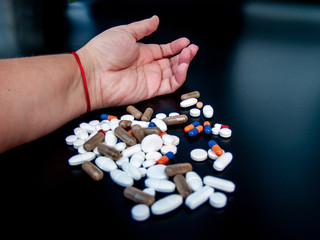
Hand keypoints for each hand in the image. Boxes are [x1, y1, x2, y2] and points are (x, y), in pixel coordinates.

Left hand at [77, 15, 197, 109]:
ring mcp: (150, 78)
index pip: (164, 50)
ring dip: (184, 65)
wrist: (94, 73)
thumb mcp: (125, 32)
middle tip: (191, 49)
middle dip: (184, 55)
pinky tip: (183, 67)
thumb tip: (155, 19)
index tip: (186, 42)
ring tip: (188, 55)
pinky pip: (170, 85)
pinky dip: (179, 77)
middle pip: (171, 62)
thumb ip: (143, 27)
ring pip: (173, 73)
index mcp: (142, 52)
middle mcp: (147, 66)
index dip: (176, 46)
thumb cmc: (104, 51)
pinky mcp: (151, 90)